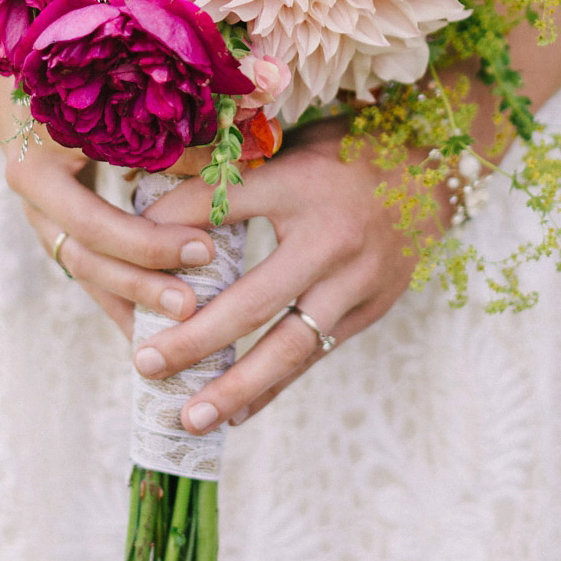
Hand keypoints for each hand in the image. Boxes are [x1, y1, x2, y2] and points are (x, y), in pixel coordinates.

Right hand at [0, 51, 217, 338]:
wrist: (16, 78)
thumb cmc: (79, 74)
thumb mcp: (116, 96)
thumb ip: (169, 130)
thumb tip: (232, 156)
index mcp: (40, 166)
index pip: (96, 220)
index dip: (150, 241)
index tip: (205, 248)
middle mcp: (33, 199)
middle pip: (87, 258)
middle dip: (142, 284)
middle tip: (195, 305)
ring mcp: (40, 217)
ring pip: (84, 273)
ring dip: (131, 303)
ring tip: (180, 332)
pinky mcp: (54, 226)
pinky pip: (87, 270)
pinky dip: (119, 297)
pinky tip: (151, 328)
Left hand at [128, 120, 453, 434]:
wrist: (438, 164)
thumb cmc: (349, 148)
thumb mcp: (294, 142)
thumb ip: (235, 170)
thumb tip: (154, 192)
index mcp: (302, 182)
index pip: (221, 207)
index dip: (168, 228)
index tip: (122, 248)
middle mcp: (331, 237)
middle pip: (252, 298)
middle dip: (194, 337)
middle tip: (144, 361)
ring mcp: (357, 279)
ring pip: (289, 345)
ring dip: (235, 385)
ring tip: (188, 417)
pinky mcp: (373, 307)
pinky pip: (315, 355)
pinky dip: (274, 386)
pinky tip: (237, 412)